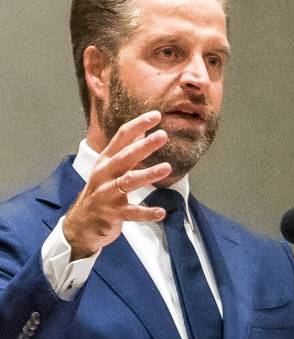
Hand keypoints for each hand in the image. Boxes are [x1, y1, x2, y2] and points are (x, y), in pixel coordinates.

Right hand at [63, 111, 172, 258]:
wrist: (81, 223)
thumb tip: (142, 131)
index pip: (121, 137)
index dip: (138, 125)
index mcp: (105, 160)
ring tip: (167, 168)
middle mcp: (105, 174)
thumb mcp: (108, 168)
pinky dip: (146, 212)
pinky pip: (132, 212)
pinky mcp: (113, 214)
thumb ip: (124, 150)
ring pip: (128, 181)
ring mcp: (107, 194)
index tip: (156, 115)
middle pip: (125, 156)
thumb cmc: (100, 191)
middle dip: (144, 146)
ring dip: (148, 174)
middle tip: (163, 135)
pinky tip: (162, 212)